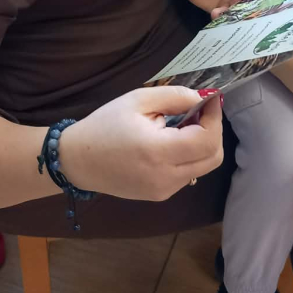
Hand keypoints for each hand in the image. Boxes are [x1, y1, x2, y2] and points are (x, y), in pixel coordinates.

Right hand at [59, 87, 223, 199]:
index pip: (207, 139)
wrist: (78, 161)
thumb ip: (175, 97)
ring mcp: (164, 190)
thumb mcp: (138, 100)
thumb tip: (203, 99)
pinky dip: (189, 156)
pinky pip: (188, 174)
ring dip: (202, 144)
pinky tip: (169, 143)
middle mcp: (166, 176)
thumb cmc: (105, 126)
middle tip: (198, 113)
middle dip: (213, 131)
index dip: (214, 117)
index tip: (209, 100)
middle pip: (213, 157)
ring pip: (203, 166)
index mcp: (158, 151)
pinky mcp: (161, 195)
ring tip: (181, 126)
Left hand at [176, 0, 286, 14]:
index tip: (281, 1)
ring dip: (245, 18)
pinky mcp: (225, 10)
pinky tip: (217, 13)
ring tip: (236, 18)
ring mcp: (239, 1)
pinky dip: (226, 20)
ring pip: (250, 14)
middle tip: (259, 16)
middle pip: (268, 3)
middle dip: (266, 11)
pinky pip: (231, 20)